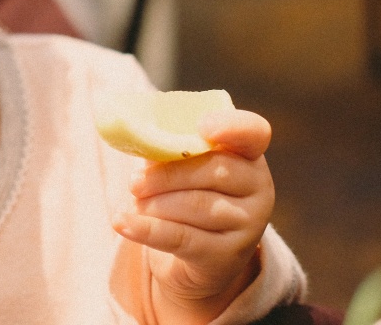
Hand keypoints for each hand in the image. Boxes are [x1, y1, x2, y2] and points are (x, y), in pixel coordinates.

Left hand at [113, 108, 274, 324]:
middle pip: (213, 171)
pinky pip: (182, 238)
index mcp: (247, 153)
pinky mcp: (228, 255)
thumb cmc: (186, 192)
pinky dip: (147, 229)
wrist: (198, 254)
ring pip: (196, 205)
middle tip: (133, 182)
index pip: (252, 132)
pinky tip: (121, 222)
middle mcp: (258, 187)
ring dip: (155, 203)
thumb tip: (127, 130)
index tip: (203, 126)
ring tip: (136, 203)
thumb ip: (164, 144)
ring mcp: (249, 224)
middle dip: (165, 175)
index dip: (231, 126)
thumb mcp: (179, 164)